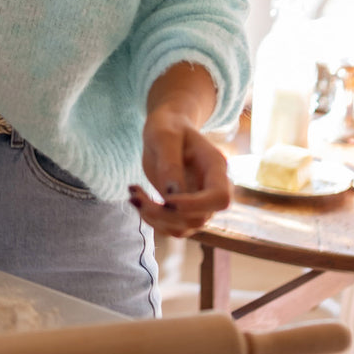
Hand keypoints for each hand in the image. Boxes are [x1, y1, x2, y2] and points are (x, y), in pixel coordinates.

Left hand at [129, 104, 230, 238]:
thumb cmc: (168, 126)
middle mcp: (211, 189)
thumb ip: (170, 164)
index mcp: (216, 168)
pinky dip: (151, 219)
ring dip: (154, 218)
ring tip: (133, 195)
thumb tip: (171, 197)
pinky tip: (137, 197)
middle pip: (199, 218)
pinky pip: (170, 227)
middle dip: (164, 213)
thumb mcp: (164, 136)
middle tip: (135, 195)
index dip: (195, 205)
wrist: (168, 128)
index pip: (220, 199)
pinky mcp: (183, 210)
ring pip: (183, 227)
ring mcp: (199, 203)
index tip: (166, 199)